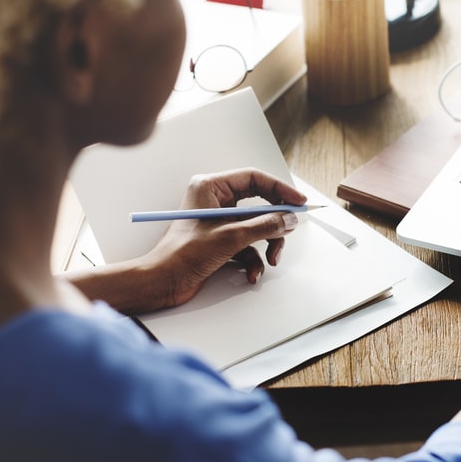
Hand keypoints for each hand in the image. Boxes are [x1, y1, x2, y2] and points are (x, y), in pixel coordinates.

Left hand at [147, 168, 306, 305]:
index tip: (298, 202)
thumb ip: (264, 226)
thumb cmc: (182, 255)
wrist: (162, 282)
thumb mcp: (230, 237)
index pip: (254, 179)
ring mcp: (218, 222)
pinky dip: (253, 260)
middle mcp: (215, 201)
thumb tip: (288, 219)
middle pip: (258, 204)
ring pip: (256, 227)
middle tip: (288, 230)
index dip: (279, 189)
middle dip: (274, 223)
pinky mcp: (220, 241)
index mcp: (210, 188)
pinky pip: (247, 245)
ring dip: (266, 245)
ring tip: (270, 259)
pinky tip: (251, 274)